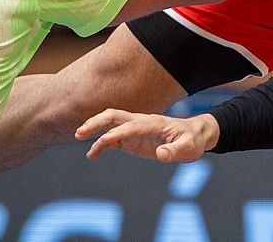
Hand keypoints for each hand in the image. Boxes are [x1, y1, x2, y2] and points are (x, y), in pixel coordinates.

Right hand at [75, 110, 215, 162]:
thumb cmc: (192, 140)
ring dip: (95, 128)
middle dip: (97, 122)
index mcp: (153, 123)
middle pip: (114, 116)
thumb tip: (161, 155)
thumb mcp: (189, 147)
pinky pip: (113, 139)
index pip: (131, 125)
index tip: (104, 140)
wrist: (194, 135)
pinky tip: (92, 155)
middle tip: (80, 132)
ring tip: (78, 137)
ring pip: (110, 124)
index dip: (118, 132)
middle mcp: (141, 123)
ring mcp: (135, 130)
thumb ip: (175, 151)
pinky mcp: (132, 139)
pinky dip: (101, 144)